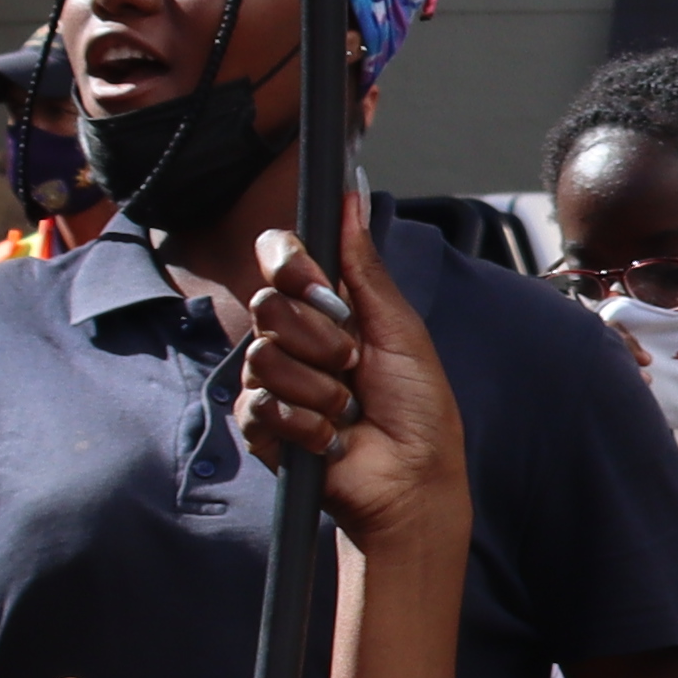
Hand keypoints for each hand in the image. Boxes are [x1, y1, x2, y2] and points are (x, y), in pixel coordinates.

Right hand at [232, 213, 465, 553]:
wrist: (412, 478)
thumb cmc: (417, 405)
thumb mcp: (400, 330)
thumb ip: (365, 269)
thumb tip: (349, 199)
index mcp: (325, 309)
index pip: (277, 260)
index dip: (289, 264)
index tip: (318, 284)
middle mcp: (291, 339)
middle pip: (266, 306)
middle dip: (320, 338)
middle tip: (353, 363)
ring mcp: (271, 381)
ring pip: (262, 357)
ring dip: (319, 386)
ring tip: (348, 408)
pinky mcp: (260, 426)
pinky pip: (261, 405)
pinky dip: (306, 423)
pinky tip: (329, 436)